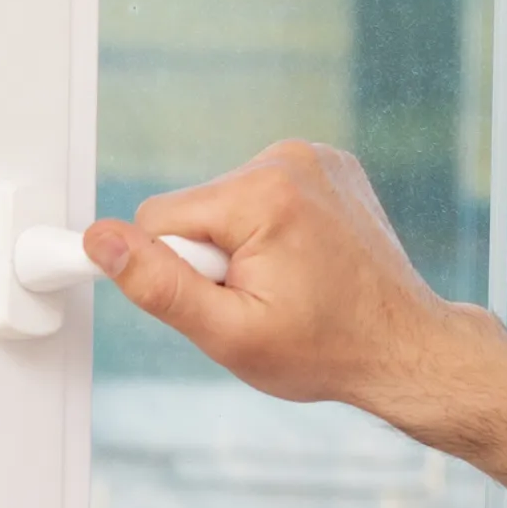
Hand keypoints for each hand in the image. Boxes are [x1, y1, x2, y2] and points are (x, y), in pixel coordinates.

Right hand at [87, 140, 506, 432]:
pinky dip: (272, 231)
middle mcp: (288, 158)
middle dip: (213, 259)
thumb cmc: (326, 350)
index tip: (219, 300)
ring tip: (289, 286)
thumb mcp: (228, 334)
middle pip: (195, 209)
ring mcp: (313, 157)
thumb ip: (159, 286)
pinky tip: (306, 263)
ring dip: (242, 247)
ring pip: (226, 203)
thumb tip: (101, 241)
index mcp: (262, 193)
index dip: (177, 272)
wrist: (405, 347)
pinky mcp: (328, 165)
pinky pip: (263, 195)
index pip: (159, 219)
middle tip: (264, 300)